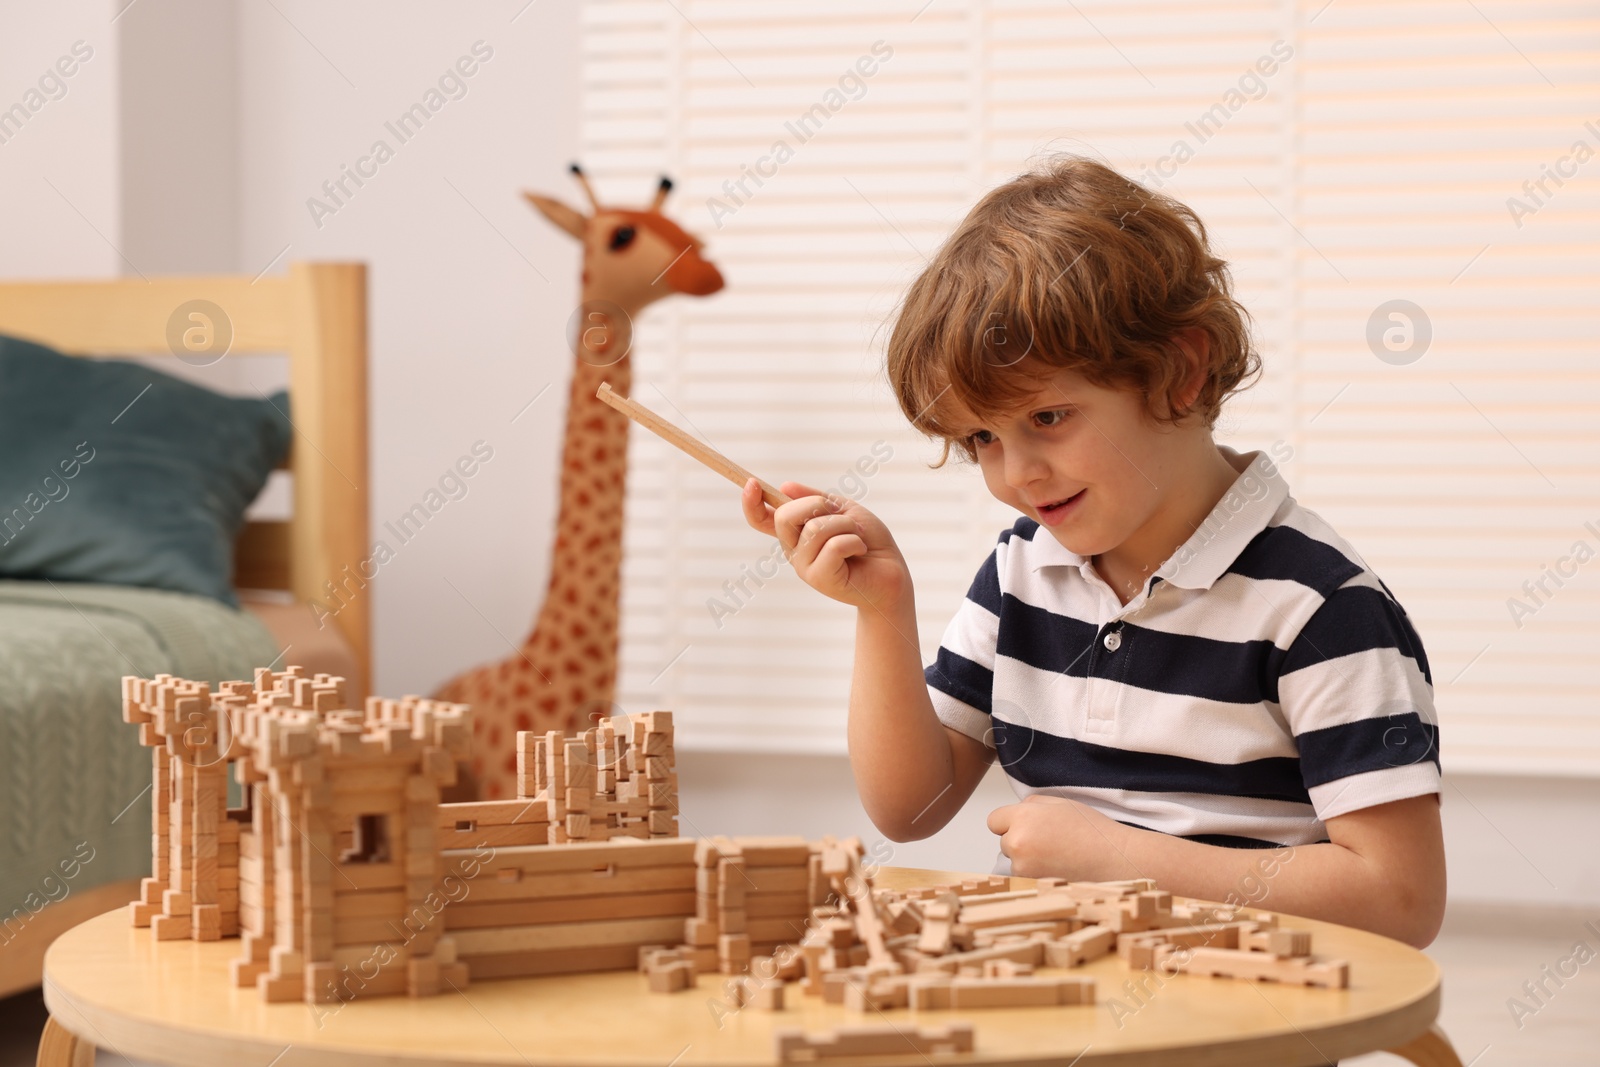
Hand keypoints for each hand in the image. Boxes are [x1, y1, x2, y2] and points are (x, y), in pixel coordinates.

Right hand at [740, 478, 910, 611]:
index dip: (751, 503)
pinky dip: (855, 541)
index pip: (762, 520)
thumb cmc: (869, 541)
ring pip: (815, 528)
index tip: (751, 483)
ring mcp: (804, 567)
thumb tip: (784, 487)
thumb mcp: (844, 510)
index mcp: (796, 533)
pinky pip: (834, 546)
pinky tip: (860, 551)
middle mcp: (794, 551)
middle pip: (784, 516)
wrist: (892, 572)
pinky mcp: (820, 579)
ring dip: (847, 525)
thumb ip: (816, 500)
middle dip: (817, 504)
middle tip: (841, 515)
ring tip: (858, 538)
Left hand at [987, 794, 1132, 880]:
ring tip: (1056, 855)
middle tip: (1048, 840)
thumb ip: (1032, 805)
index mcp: (1024, 817)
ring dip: (1027, 859)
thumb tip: (1017, 811)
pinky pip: (1023, 877)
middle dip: (1019, 840)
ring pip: (1013, 861)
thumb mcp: (1060, 804)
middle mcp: (1018, 842)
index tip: (1024, 825)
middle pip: (1004, 841)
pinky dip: (1034, 874)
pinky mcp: (1031, 886)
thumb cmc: (1092, 831)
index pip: (994, 821)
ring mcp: (1023, 867)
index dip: (1009, 822)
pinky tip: (1056, 868)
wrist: (1114, 860)